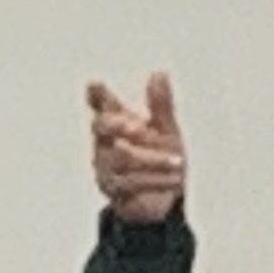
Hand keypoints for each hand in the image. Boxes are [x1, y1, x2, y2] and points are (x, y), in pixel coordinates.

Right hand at [87, 72, 185, 223]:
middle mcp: (105, 141)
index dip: (97, 95)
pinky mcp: (111, 190)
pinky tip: (174, 178)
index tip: (95, 86)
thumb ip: (161, 105)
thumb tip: (159, 73)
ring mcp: (104, 165)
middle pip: (101, 126)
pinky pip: (130, 183)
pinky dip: (156, 179)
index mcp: (118, 122)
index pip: (101, 104)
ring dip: (154, 160)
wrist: (166, 199)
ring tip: (177, 162)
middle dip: (119, 124)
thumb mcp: (167, 130)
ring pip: (122, 158)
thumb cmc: (162, 158)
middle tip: (141, 127)